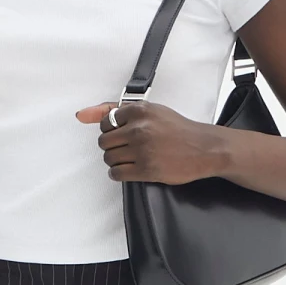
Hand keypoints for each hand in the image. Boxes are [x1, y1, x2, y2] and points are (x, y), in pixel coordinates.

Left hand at [75, 99, 223, 185]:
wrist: (204, 148)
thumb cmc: (178, 129)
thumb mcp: (150, 111)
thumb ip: (115, 110)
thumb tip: (81, 115)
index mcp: (139, 110)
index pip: (106, 122)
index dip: (112, 131)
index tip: (123, 135)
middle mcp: (139, 129)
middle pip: (104, 142)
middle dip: (113, 147)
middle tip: (127, 149)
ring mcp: (142, 150)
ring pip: (109, 158)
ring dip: (115, 161)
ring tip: (130, 159)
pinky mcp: (146, 169)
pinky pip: (116, 173)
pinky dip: (118, 174)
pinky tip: (130, 170)